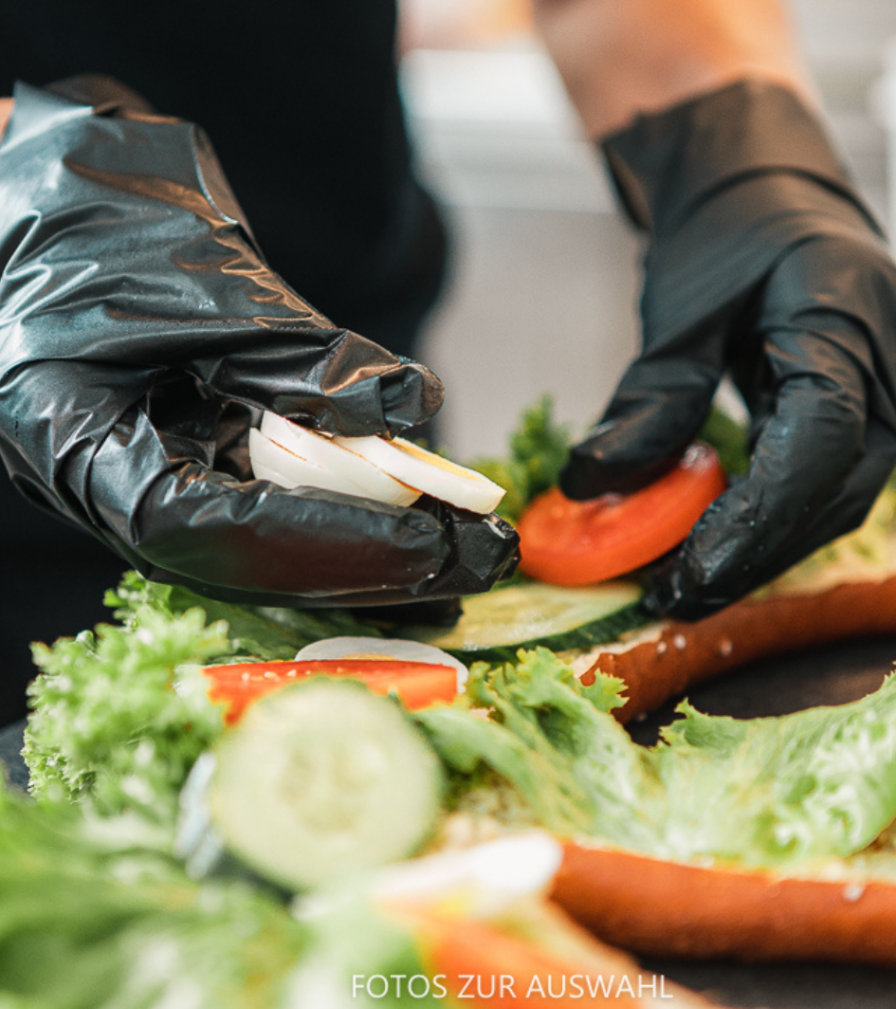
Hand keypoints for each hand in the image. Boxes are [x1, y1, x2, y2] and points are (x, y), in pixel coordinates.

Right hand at [0, 76, 517, 605]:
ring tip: (473, 554)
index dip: (321, 541)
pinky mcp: (197, 455)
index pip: (210, 529)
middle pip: (255, 559)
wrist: (46, 187)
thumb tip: (411, 406)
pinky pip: (279, 502)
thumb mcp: (201, 279)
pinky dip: (353, 512)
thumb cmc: (92, 216)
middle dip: (374, 565)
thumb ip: (304, 354)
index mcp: (79, 444)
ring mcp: (157, 474)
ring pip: (276, 543)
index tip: (421, 540)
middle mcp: (114, 485)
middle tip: (480, 561)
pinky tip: (425, 521)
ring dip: (377, 553)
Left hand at [560, 81, 895, 617]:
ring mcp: (884, 379)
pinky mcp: (861, 398)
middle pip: (841, 486)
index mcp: (849, 310)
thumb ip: (650, 396)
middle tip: (681, 596)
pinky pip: (827, 475)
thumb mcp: (679, 306)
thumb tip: (592, 485)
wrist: (759, 178)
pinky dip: (773, 515)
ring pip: (839, 492)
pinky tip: (720, 542)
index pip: (822, 437)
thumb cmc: (723, 223)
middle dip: (759, 552)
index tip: (694, 572)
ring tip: (690, 583)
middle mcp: (887, 354)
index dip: (760, 516)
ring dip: (766, 546)